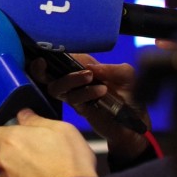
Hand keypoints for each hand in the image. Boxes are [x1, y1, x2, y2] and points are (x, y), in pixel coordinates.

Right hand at [29, 54, 150, 161]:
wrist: (135, 124)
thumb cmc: (130, 96)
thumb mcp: (127, 76)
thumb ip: (112, 69)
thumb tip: (89, 67)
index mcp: (82, 67)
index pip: (60, 57)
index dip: (53, 54)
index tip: (50, 53)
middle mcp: (74, 80)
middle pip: (46, 74)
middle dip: (41, 70)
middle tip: (49, 63)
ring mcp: (75, 95)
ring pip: (56, 87)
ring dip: (71, 80)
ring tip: (92, 78)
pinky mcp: (79, 109)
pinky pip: (73, 100)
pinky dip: (85, 93)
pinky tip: (101, 92)